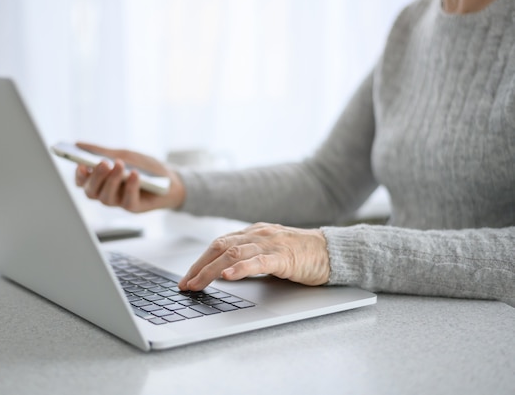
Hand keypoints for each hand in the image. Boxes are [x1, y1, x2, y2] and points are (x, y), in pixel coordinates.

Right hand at [74, 142, 185, 212]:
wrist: (171, 179)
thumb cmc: (145, 167)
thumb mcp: (124, 154)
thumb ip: (102, 151)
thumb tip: (78, 144)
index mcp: (101, 180)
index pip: (82, 182)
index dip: (79, 175)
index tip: (81, 165)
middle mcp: (107, 192)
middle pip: (91, 191)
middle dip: (96, 177)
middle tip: (103, 163)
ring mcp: (120, 201)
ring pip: (106, 198)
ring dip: (112, 181)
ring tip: (120, 165)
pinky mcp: (134, 207)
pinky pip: (128, 201)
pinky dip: (130, 187)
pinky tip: (134, 174)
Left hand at [178, 223, 329, 290]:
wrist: (331, 251)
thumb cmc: (302, 254)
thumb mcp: (269, 251)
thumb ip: (249, 256)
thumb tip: (222, 271)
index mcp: (252, 233)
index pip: (218, 244)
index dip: (199, 261)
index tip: (187, 278)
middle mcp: (258, 234)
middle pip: (219, 247)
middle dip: (199, 266)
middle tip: (186, 284)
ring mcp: (270, 243)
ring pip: (233, 253)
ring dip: (211, 270)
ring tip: (198, 283)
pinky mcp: (284, 256)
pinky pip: (258, 261)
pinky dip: (240, 268)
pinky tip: (227, 275)